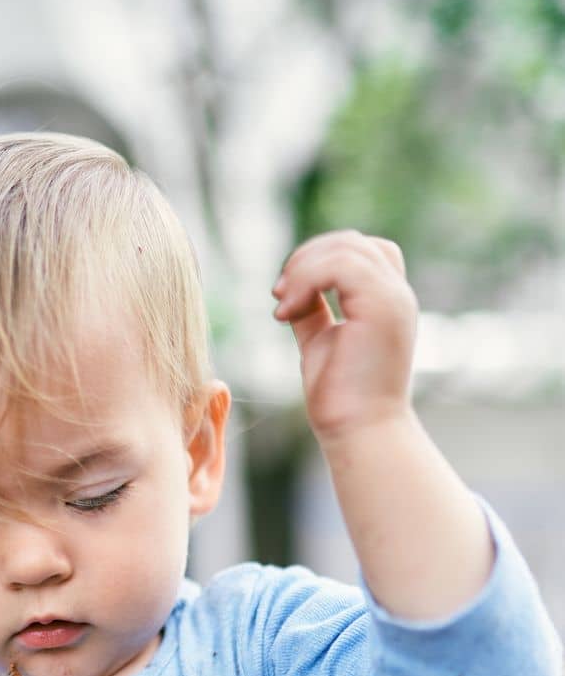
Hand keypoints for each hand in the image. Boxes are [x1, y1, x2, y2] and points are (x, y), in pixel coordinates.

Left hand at [270, 229, 417, 445]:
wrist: (359, 432)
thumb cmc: (341, 399)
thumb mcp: (321, 342)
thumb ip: (312, 311)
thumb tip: (292, 291)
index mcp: (386, 302)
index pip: (361, 252)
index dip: (320, 259)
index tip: (287, 293)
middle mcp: (396, 295)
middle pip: (352, 243)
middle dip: (307, 259)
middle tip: (279, 294)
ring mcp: (393, 298)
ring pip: (345, 249)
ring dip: (302, 270)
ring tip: (281, 305)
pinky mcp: (381, 307)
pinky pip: (340, 266)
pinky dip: (306, 280)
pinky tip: (286, 312)